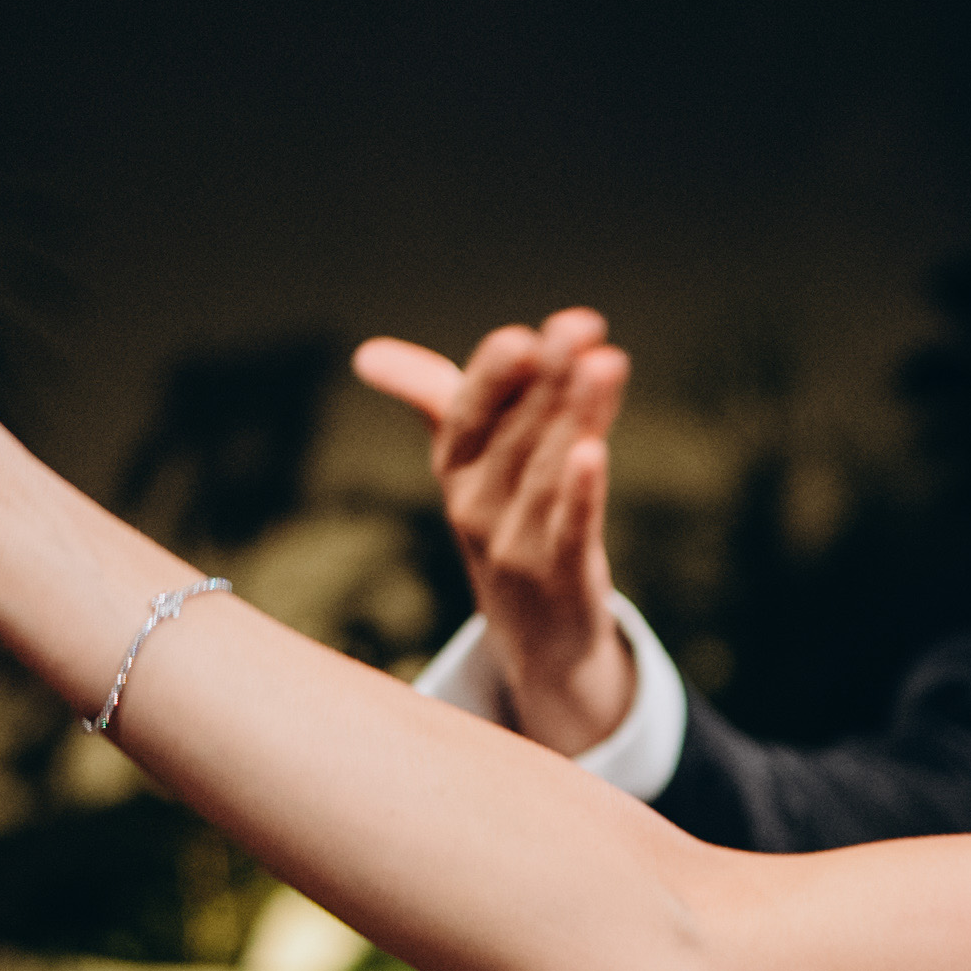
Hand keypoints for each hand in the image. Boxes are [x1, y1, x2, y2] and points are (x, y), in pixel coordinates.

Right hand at [351, 303, 635, 753]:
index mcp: (454, 468)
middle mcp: (474, 504)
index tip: (523, 334)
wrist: (541, 642)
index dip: (495, 373)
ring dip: (575, 415)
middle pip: (514, 432)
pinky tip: (596, 451)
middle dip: (546, 378)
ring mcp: (513, 544)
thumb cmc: (508, 531)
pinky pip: (570, 530)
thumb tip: (366, 354)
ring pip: (547, 471)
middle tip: (579, 328)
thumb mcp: (470, 467)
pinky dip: (581, 493)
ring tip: (604, 364)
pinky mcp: (560, 578)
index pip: (467, 411)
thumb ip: (436, 401)